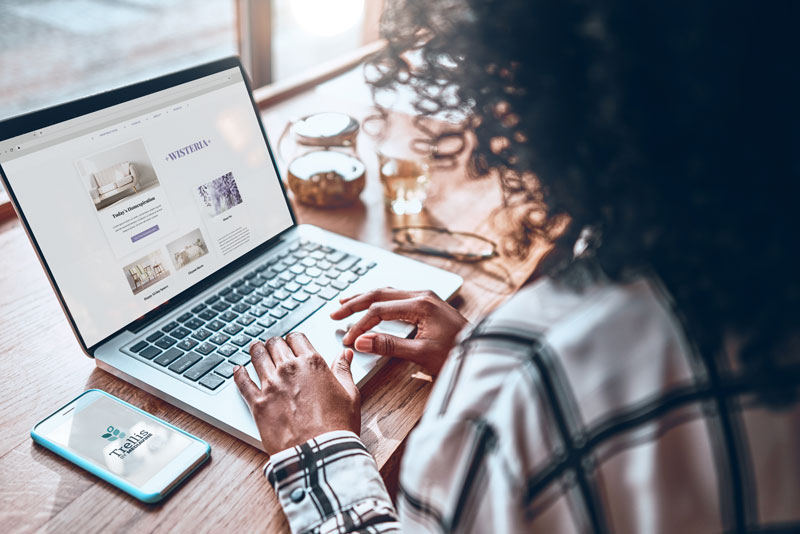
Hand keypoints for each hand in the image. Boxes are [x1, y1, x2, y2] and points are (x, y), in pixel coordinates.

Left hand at [233, 333, 360, 454]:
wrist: (319, 453)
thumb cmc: (337, 426)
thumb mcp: (350, 395)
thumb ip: (343, 371)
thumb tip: (344, 356)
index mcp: (313, 363)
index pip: (297, 338)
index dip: (294, 339)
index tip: (292, 343)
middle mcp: (289, 369)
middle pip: (275, 344)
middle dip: (275, 344)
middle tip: (274, 347)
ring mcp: (271, 385)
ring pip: (257, 356)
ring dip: (257, 351)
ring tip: (256, 350)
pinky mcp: (257, 403)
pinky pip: (242, 382)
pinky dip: (239, 374)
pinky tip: (238, 370)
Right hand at [331, 287, 468, 374]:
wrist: (486, 352)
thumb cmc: (458, 354)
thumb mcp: (422, 354)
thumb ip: (390, 346)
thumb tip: (360, 341)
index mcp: (421, 304)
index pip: (379, 310)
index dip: (360, 325)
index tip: (347, 340)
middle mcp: (423, 295)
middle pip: (380, 294)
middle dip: (355, 304)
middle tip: (335, 313)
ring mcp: (426, 297)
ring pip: (388, 292)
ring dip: (365, 298)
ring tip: (345, 303)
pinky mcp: (428, 304)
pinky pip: (397, 296)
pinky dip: (379, 300)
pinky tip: (371, 303)